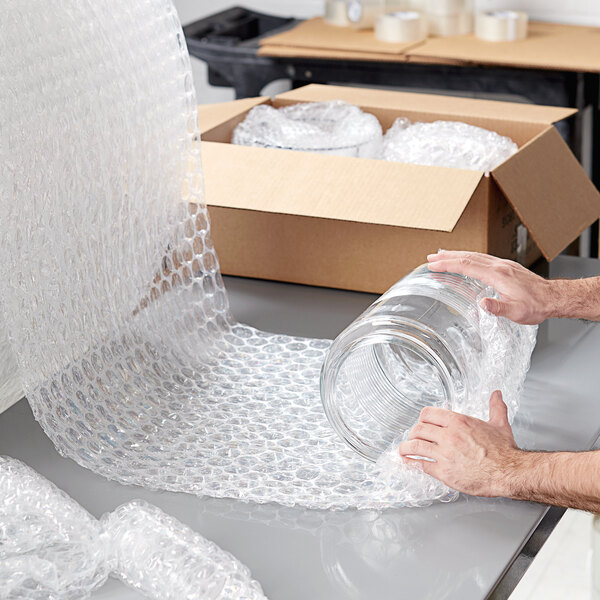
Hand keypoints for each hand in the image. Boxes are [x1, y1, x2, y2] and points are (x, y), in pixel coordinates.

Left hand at [397, 391, 520, 496]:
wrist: (509, 472)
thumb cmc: (505, 451)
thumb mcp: (499, 424)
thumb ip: (495, 407)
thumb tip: (496, 394)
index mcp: (458, 422)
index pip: (428, 414)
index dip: (422, 418)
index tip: (422, 423)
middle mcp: (449, 436)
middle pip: (419, 429)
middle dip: (414, 433)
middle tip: (413, 437)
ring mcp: (445, 454)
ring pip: (416, 446)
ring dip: (406, 447)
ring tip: (403, 449)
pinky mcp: (444, 472)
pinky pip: (421, 465)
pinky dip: (412, 463)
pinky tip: (409, 462)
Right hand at [427, 251, 551, 324]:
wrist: (553, 297)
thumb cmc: (536, 305)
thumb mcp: (517, 312)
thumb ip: (498, 308)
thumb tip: (481, 304)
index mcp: (498, 275)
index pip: (468, 266)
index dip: (448, 264)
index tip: (434, 265)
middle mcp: (499, 266)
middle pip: (468, 257)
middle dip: (447, 256)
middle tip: (431, 257)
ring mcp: (503, 265)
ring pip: (475, 255)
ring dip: (456, 255)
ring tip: (442, 256)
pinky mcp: (506, 267)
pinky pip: (482, 258)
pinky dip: (468, 257)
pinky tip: (464, 260)